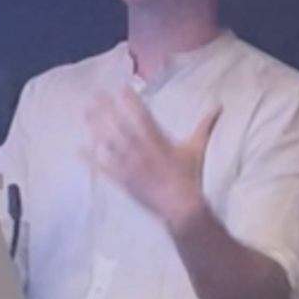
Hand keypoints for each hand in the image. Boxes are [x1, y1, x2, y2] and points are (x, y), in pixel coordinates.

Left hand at [83, 88, 220, 227]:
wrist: (182, 209)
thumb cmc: (189, 177)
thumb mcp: (196, 149)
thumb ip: (204, 126)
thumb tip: (218, 106)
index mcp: (158, 142)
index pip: (143, 118)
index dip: (131, 103)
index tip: (121, 89)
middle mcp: (141, 152)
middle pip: (121, 127)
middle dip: (107, 111)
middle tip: (94, 96)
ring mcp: (130, 167)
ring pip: (110, 145)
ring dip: (97, 129)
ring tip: (85, 114)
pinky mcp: (123, 181)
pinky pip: (104, 169)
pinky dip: (92, 160)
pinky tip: (79, 150)